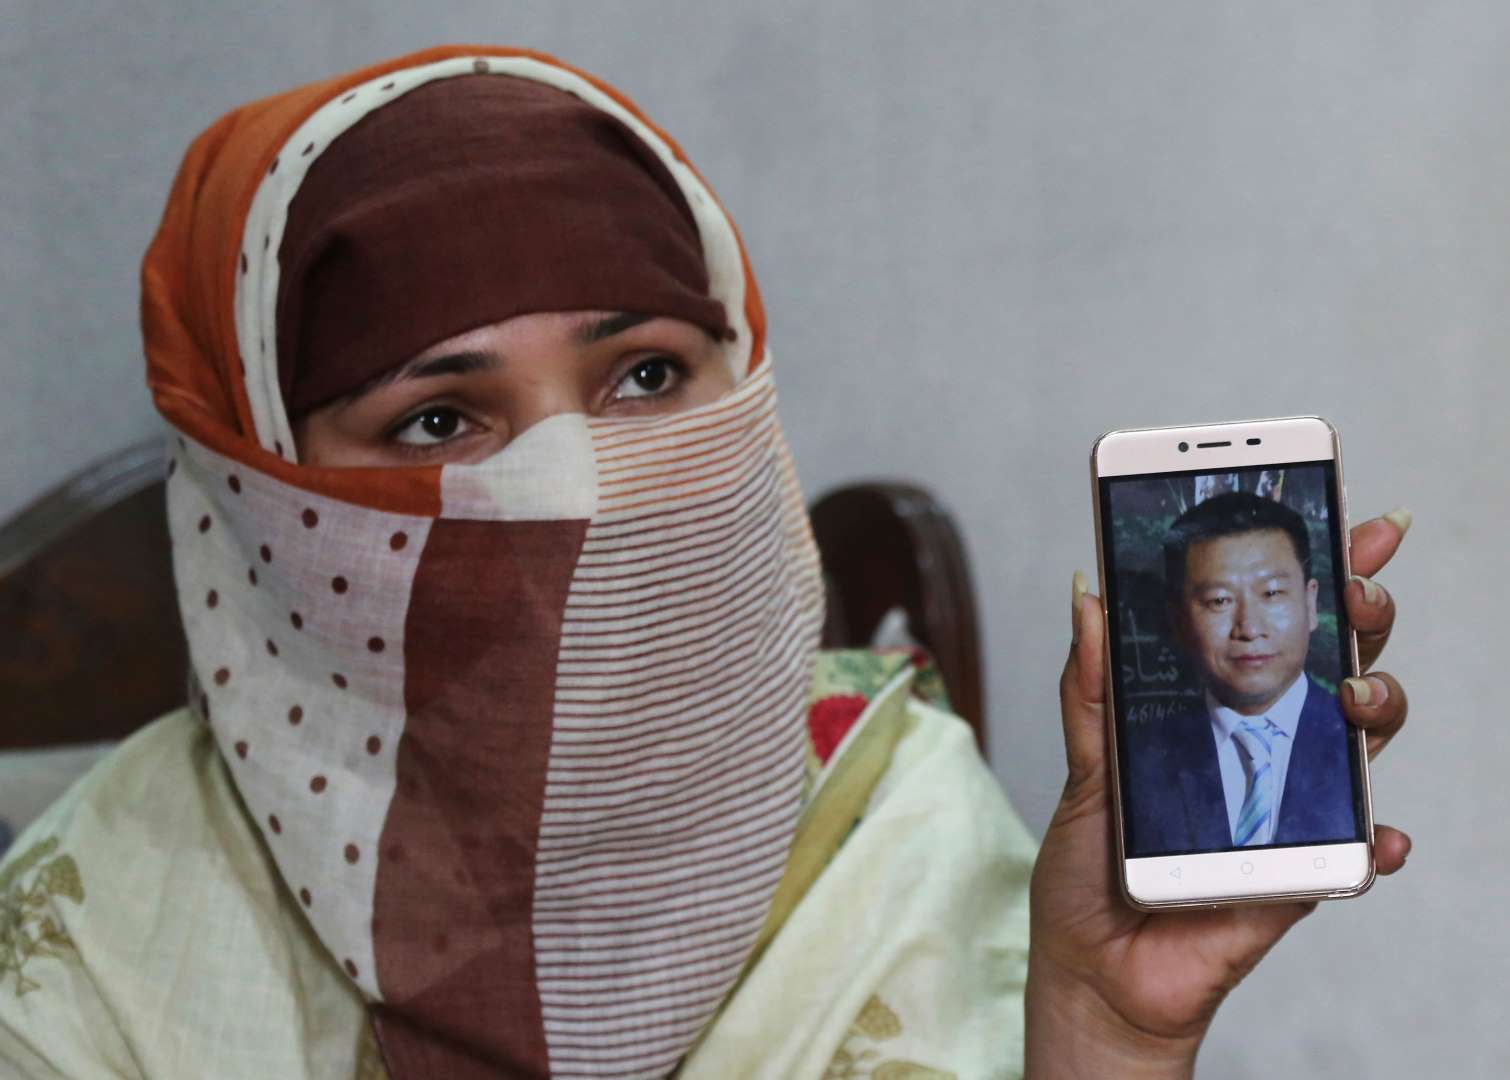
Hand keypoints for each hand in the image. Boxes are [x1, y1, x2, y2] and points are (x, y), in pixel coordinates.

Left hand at [1023, 510, 1412, 1078]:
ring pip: (1363, 748)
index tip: (1356, 520)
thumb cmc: (1090, 870)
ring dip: (1378, 708)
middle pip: (1339, 669)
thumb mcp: (1082, 766)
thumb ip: (1091, 687)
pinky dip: (1372, 844)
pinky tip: (1374, 835)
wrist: (1091, 970)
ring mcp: (1288, 813)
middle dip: (1364, 620)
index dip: (1327, 577)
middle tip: (1358, 591)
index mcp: (1217, 716)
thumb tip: (1088, 592)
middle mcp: (1265, 755)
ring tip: (1355, 694)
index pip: (1283, 632)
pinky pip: (1353, 857)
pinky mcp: (1295, 877)